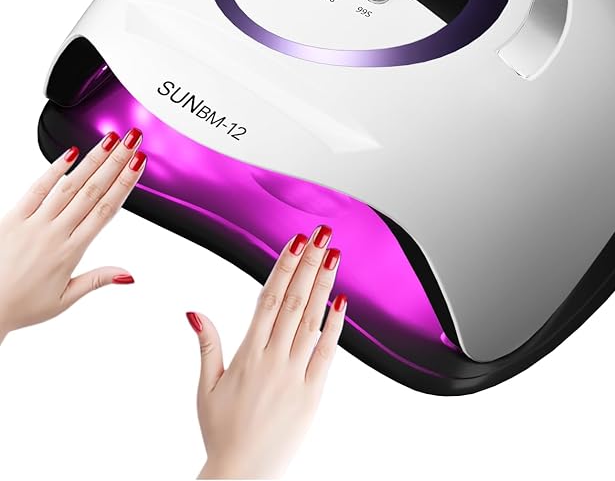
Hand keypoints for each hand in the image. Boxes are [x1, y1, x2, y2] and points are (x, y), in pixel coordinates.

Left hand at [0, 128, 146, 342]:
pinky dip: (53, 170)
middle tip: (131, 141)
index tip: (138, 164)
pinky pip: (36, 189)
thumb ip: (97, 280)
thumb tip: (127, 275)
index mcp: (71, 252)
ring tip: (109, 140)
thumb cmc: (20, 305)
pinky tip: (70, 153)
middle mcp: (54, 233)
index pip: (106, 210)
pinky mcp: (12, 218)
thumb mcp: (64, 299)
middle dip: (116, 162)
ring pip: (69, 185)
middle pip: (93, 191)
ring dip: (92, 160)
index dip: (124, 184)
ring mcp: (33, 223)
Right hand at [187, 225, 346, 479]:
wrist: (241, 475)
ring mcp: (295, 375)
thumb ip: (207, 344)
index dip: (284, 267)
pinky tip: (343, 303)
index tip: (296, 242)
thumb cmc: (222, 431)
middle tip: (321, 234)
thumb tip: (194, 311)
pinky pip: (327, 354)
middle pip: (294, 301)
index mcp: (247, 353)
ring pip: (311, 320)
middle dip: (309, 264)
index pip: (268, 298)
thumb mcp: (205, 386)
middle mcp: (273, 359)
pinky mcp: (313, 393)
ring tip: (334, 256)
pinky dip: (335, 327)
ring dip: (324, 285)